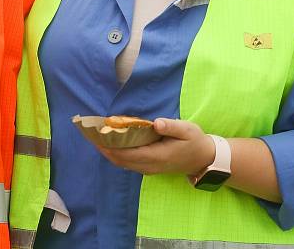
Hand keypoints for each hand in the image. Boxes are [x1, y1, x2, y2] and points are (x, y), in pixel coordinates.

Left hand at [97, 118, 214, 176]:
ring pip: (122, 163)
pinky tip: (110, 142)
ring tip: (95, 136)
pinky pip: (127, 162)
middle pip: (120, 160)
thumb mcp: (187, 130)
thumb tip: (157, 123)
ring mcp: (148, 168)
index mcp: (157, 156)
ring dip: (108, 151)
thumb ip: (171, 126)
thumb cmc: (195, 141)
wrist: (203, 159)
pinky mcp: (148, 167)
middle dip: (104, 147)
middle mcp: (149, 165)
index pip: (127, 153)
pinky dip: (116, 153)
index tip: (97, 135)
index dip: (110, 146)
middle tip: (90, 133)